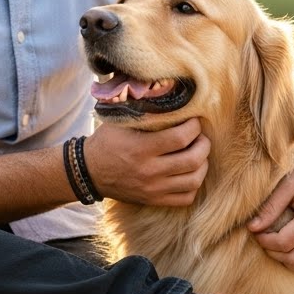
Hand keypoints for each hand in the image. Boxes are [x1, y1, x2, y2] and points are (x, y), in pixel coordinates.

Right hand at [85, 118, 209, 205]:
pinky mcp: (153, 200)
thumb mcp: (121, 121)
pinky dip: (193, 185)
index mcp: (141, 148)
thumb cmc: (107, 141)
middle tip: (200, 136)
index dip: (194, 127)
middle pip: (192, 160)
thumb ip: (145, 110)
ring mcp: (152, 189)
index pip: (180, 138)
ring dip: (202, 165)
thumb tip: (169, 93)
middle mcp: (149, 171)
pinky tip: (188, 172)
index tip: (194, 120)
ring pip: (193, 181)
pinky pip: (185, 198)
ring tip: (198, 154)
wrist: (89, 171)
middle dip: (204, 145)